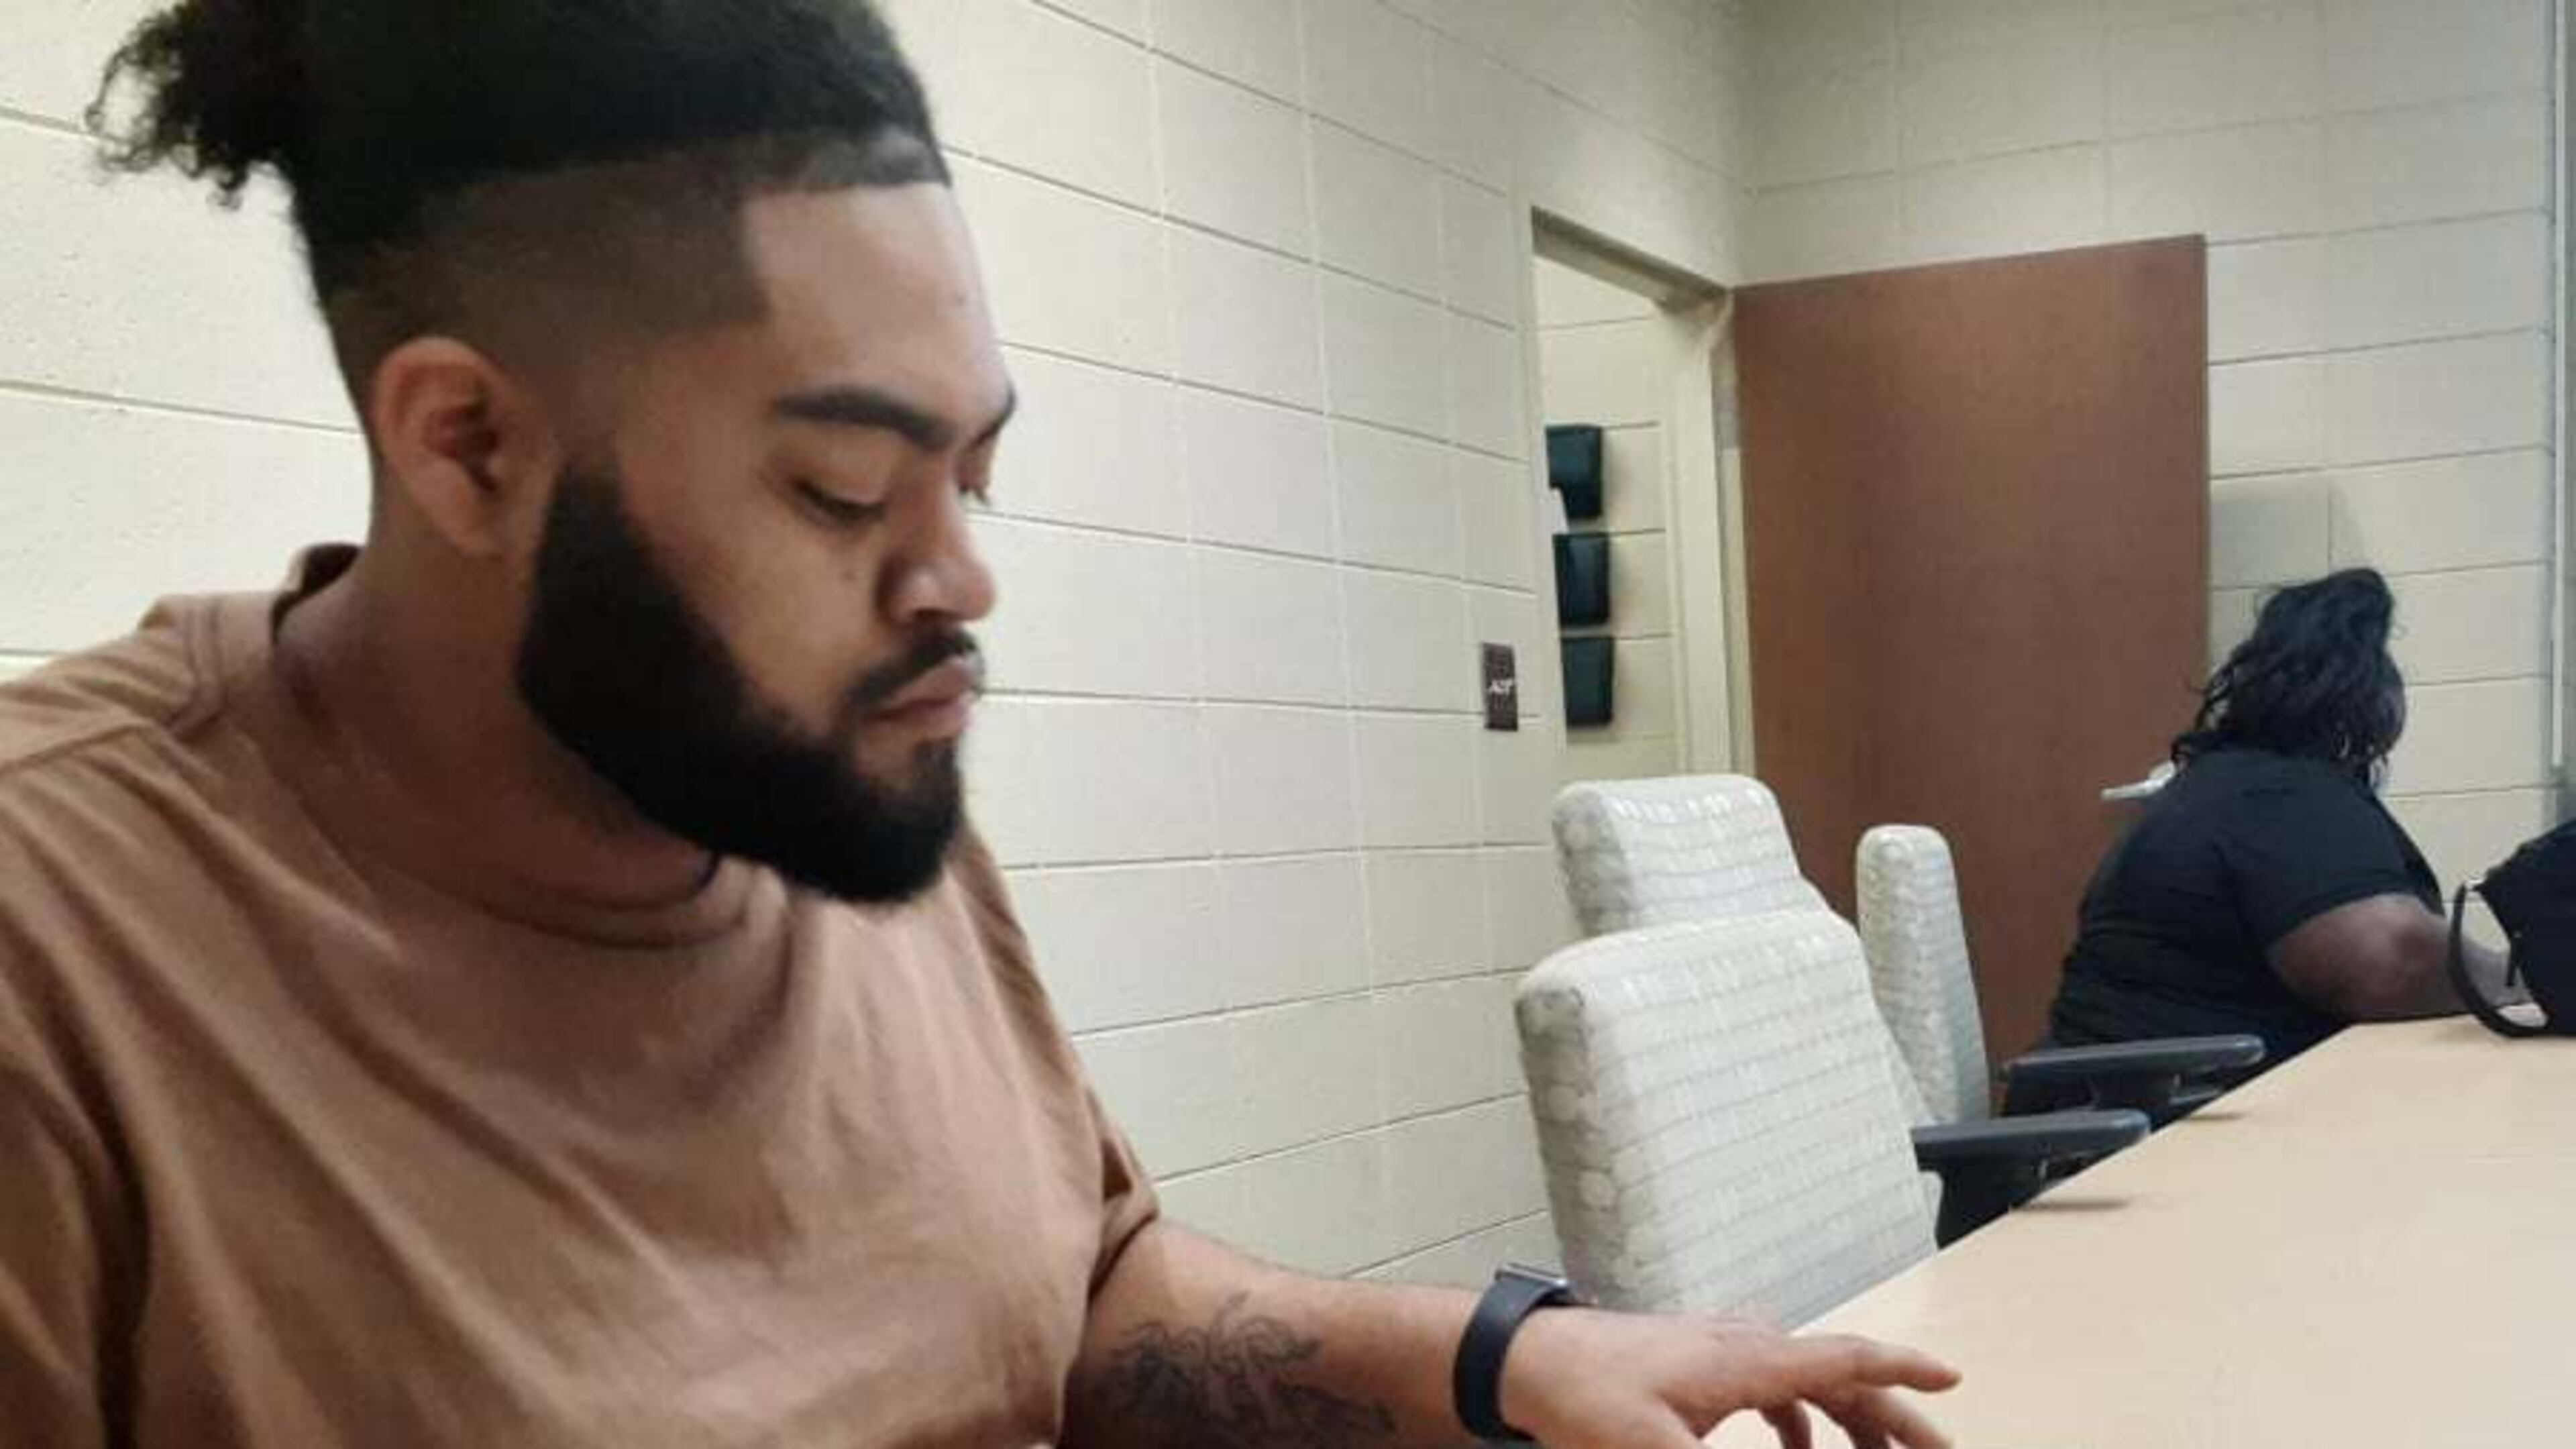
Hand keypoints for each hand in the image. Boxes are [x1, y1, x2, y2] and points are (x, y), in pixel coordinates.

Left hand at [1496, 1307, 1959, 1448]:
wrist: (1521, 1361)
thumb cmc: (1583, 1400)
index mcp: (1747, 1361)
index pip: (1844, 1359)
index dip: (1903, 1371)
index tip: (1953, 1378)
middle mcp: (1741, 1344)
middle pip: (1838, 1375)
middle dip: (1892, 1415)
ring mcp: (1716, 1349)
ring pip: (1805, 1380)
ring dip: (1846, 1420)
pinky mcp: (1692, 1364)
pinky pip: (1767, 1385)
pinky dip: (1796, 1418)